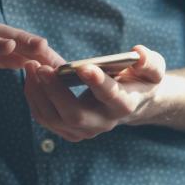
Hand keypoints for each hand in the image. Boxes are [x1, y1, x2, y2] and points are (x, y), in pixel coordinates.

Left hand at [23, 45, 165, 141]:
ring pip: (54, 119)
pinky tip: (30, 77)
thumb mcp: (153, 69)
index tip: (84, 67)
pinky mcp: (69, 131)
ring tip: (30, 67)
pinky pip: (45, 118)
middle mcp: (104, 123)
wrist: (131, 101)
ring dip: (38, 93)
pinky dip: (34, 98)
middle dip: (54, 91)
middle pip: (74, 114)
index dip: (98, 83)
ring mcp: (84, 131)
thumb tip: (137, 53)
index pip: (112, 96)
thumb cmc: (140, 79)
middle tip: (41, 67)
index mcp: (125, 105)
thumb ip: (150, 62)